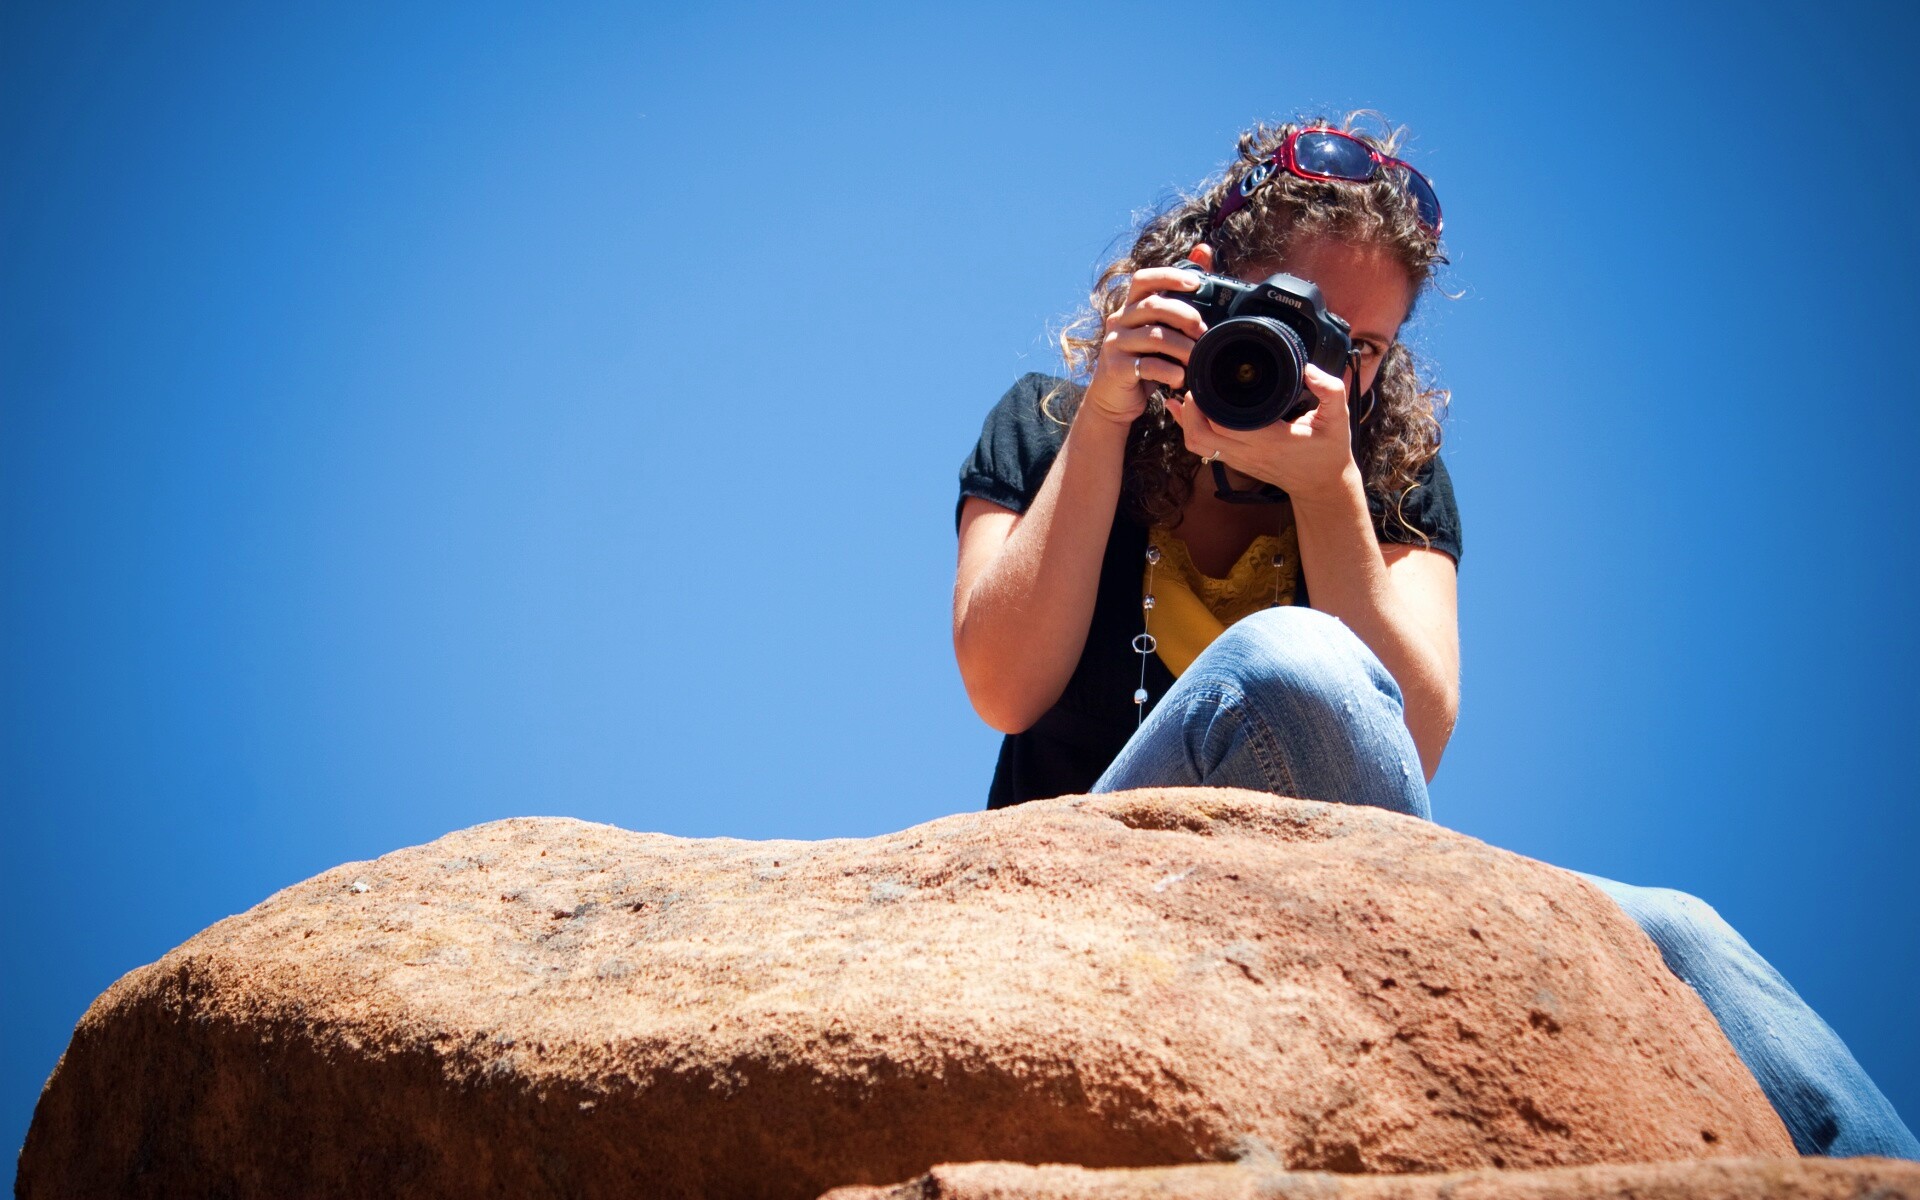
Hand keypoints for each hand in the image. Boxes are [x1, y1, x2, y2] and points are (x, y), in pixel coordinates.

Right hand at [1080, 245, 1216, 425]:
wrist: (1114, 399)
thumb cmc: (1142, 361)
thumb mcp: (1158, 332)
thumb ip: (1177, 303)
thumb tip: (1204, 253)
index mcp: (1130, 308)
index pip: (1143, 279)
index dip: (1169, 276)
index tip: (1196, 282)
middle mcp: (1119, 321)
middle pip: (1153, 306)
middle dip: (1184, 316)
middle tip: (1203, 331)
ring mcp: (1115, 345)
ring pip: (1153, 336)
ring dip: (1182, 346)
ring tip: (1197, 357)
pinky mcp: (1116, 369)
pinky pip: (1147, 365)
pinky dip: (1169, 371)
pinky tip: (1181, 377)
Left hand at [1165, 361, 1361, 502]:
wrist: (1322, 486)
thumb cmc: (1329, 452)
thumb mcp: (1339, 420)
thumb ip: (1331, 391)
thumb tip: (1309, 370)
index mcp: (1270, 440)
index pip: (1224, 425)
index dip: (1207, 404)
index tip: (1206, 380)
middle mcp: (1249, 452)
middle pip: (1201, 435)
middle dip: (1191, 408)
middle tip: (1195, 383)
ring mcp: (1240, 460)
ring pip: (1197, 445)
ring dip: (1187, 421)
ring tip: (1190, 395)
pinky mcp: (1237, 462)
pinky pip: (1204, 449)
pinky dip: (1191, 430)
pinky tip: (1186, 412)